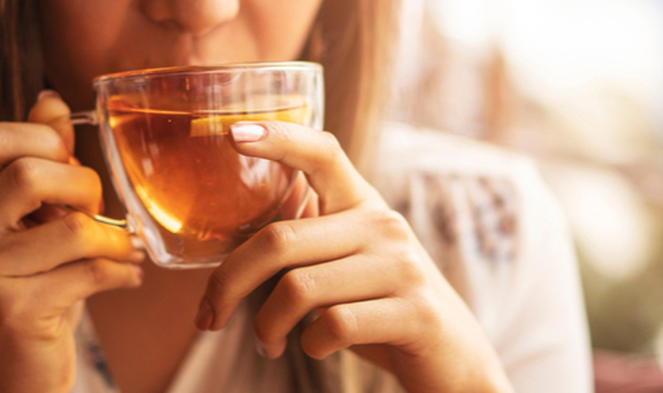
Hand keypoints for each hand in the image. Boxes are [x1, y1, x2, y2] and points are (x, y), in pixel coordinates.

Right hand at [0, 91, 144, 392]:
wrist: (12, 376)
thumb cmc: (31, 291)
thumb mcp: (29, 227)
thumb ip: (39, 165)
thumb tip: (51, 100)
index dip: (48, 143)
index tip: (72, 170)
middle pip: (31, 174)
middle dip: (85, 189)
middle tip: (100, 215)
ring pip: (72, 228)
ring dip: (114, 239)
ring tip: (124, 250)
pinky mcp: (11, 311)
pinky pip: (89, 272)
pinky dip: (123, 272)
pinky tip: (129, 277)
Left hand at [195, 121, 514, 392]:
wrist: (453, 359)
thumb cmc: (379, 309)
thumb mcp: (346, 267)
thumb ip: (305, 249)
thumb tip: (231, 261)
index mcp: (362, 206)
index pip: (322, 153)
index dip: (278, 137)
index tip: (232, 134)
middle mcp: (383, 225)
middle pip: (279, 240)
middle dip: (227, 283)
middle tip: (209, 318)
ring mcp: (402, 267)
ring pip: (298, 288)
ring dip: (266, 325)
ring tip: (267, 343)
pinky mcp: (415, 312)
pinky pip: (332, 326)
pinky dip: (309, 345)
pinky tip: (314, 347)